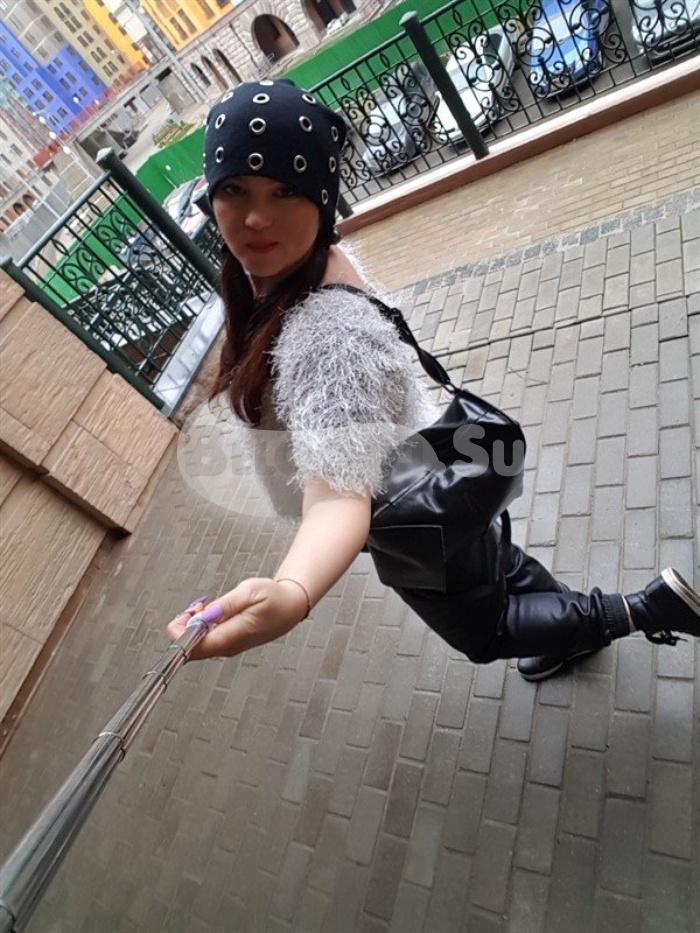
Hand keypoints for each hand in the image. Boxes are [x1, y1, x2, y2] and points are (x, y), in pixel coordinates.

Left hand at [166, 577, 307, 660]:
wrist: (292, 607)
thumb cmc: (275, 599)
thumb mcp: (250, 592)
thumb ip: (225, 605)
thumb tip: (203, 616)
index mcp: (232, 636)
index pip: (194, 649)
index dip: (180, 634)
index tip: (185, 615)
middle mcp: (228, 647)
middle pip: (191, 648)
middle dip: (184, 626)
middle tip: (196, 605)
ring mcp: (228, 647)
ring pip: (198, 644)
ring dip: (193, 624)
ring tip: (205, 605)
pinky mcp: (229, 643)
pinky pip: (206, 640)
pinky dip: (201, 625)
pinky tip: (210, 611)